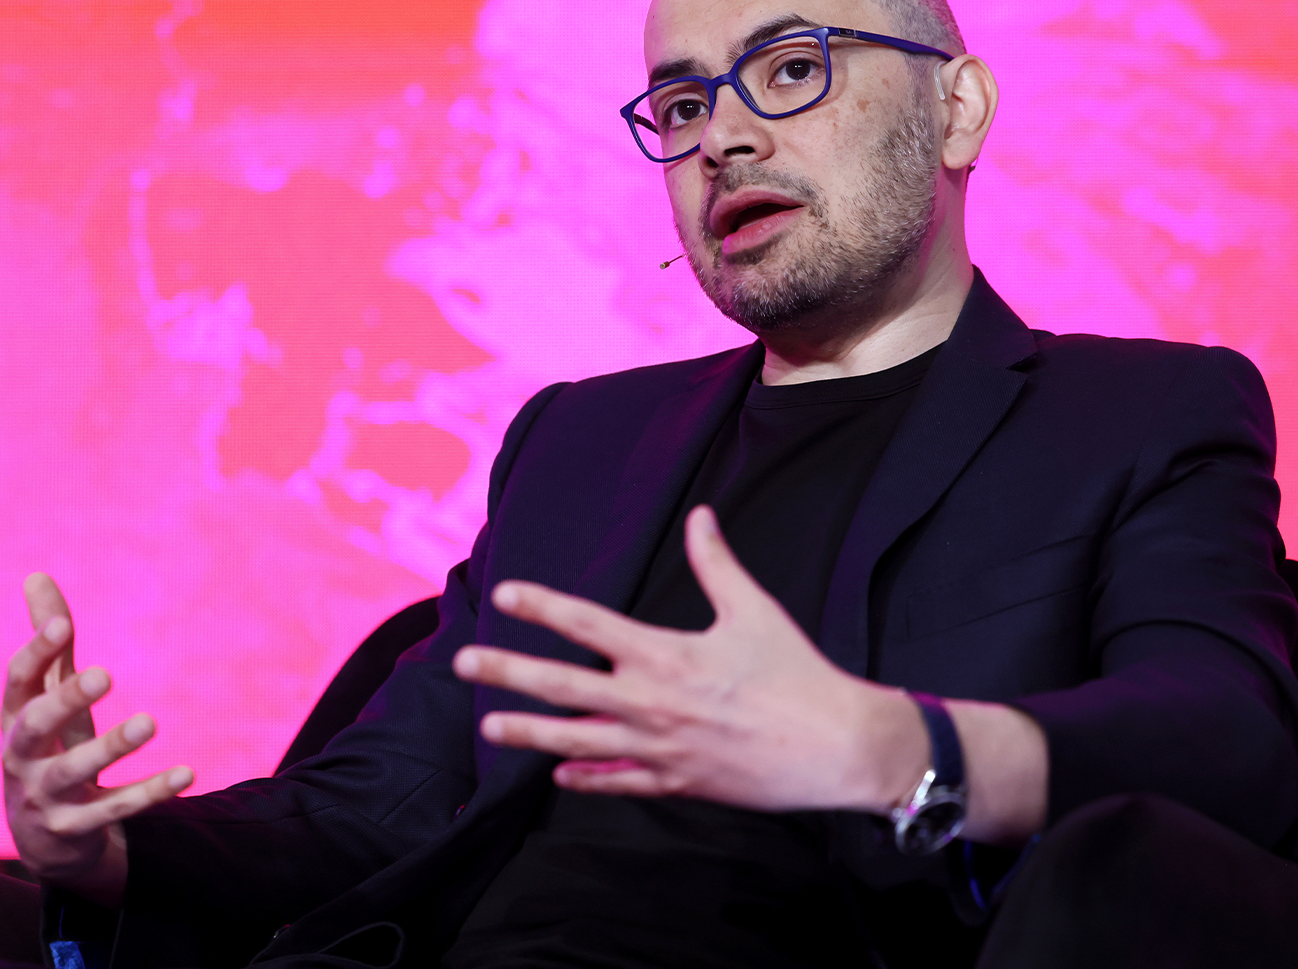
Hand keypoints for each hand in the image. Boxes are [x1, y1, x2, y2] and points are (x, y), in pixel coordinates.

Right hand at [0, 574, 191, 904]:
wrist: (45, 841)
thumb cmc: (50, 749)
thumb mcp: (48, 700)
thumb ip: (50, 645)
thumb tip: (36, 576)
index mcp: (14, 719)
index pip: (18, 681)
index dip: (37, 652)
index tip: (64, 623)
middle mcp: (20, 758)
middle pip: (34, 726)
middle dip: (67, 699)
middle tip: (105, 673)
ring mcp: (43, 797)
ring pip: (73, 771)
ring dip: (112, 747)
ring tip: (150, 723)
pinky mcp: (74, 829)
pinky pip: (114, 810)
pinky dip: (150, 792)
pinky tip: (188, 772)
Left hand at [453, 507, 928, 813]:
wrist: (835, 745)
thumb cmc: (797, 673)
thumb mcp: (755, 610)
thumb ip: (717, 564)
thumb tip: (699, 516)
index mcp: (667, 654)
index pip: (590, 624)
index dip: (543, 606)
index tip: (506, 592)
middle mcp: (652, 702)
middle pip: (563, 686)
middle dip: (508, 672)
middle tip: (463, 662)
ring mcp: (659, 748)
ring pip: (576, 741)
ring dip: (529, 733)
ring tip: (489, 727)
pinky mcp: (676, 782)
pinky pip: (617, 783)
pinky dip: (585, 778)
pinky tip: (557, 774)